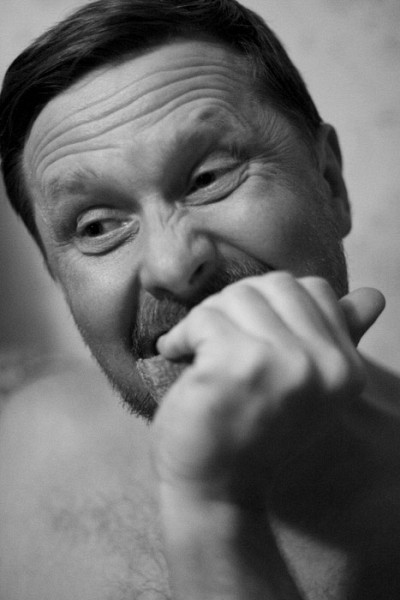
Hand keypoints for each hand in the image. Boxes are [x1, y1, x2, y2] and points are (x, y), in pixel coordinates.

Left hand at [154, 272, 383, 502]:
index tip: (248, 336)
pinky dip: (181, 336)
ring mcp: (283, 364)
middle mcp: (323, 364)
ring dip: (205, 321)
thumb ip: (337, 339)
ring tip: (197, 352)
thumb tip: (373, 295)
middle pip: (273, 285)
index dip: (271, 304)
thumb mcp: (305, 387)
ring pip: (236, 297)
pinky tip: (177, 356)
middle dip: (236, 306)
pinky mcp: (239, 366)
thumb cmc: (251, 431)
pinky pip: (203, 318)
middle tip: (217, 341)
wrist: (213, 489)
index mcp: (345, 368)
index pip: (315, 289)